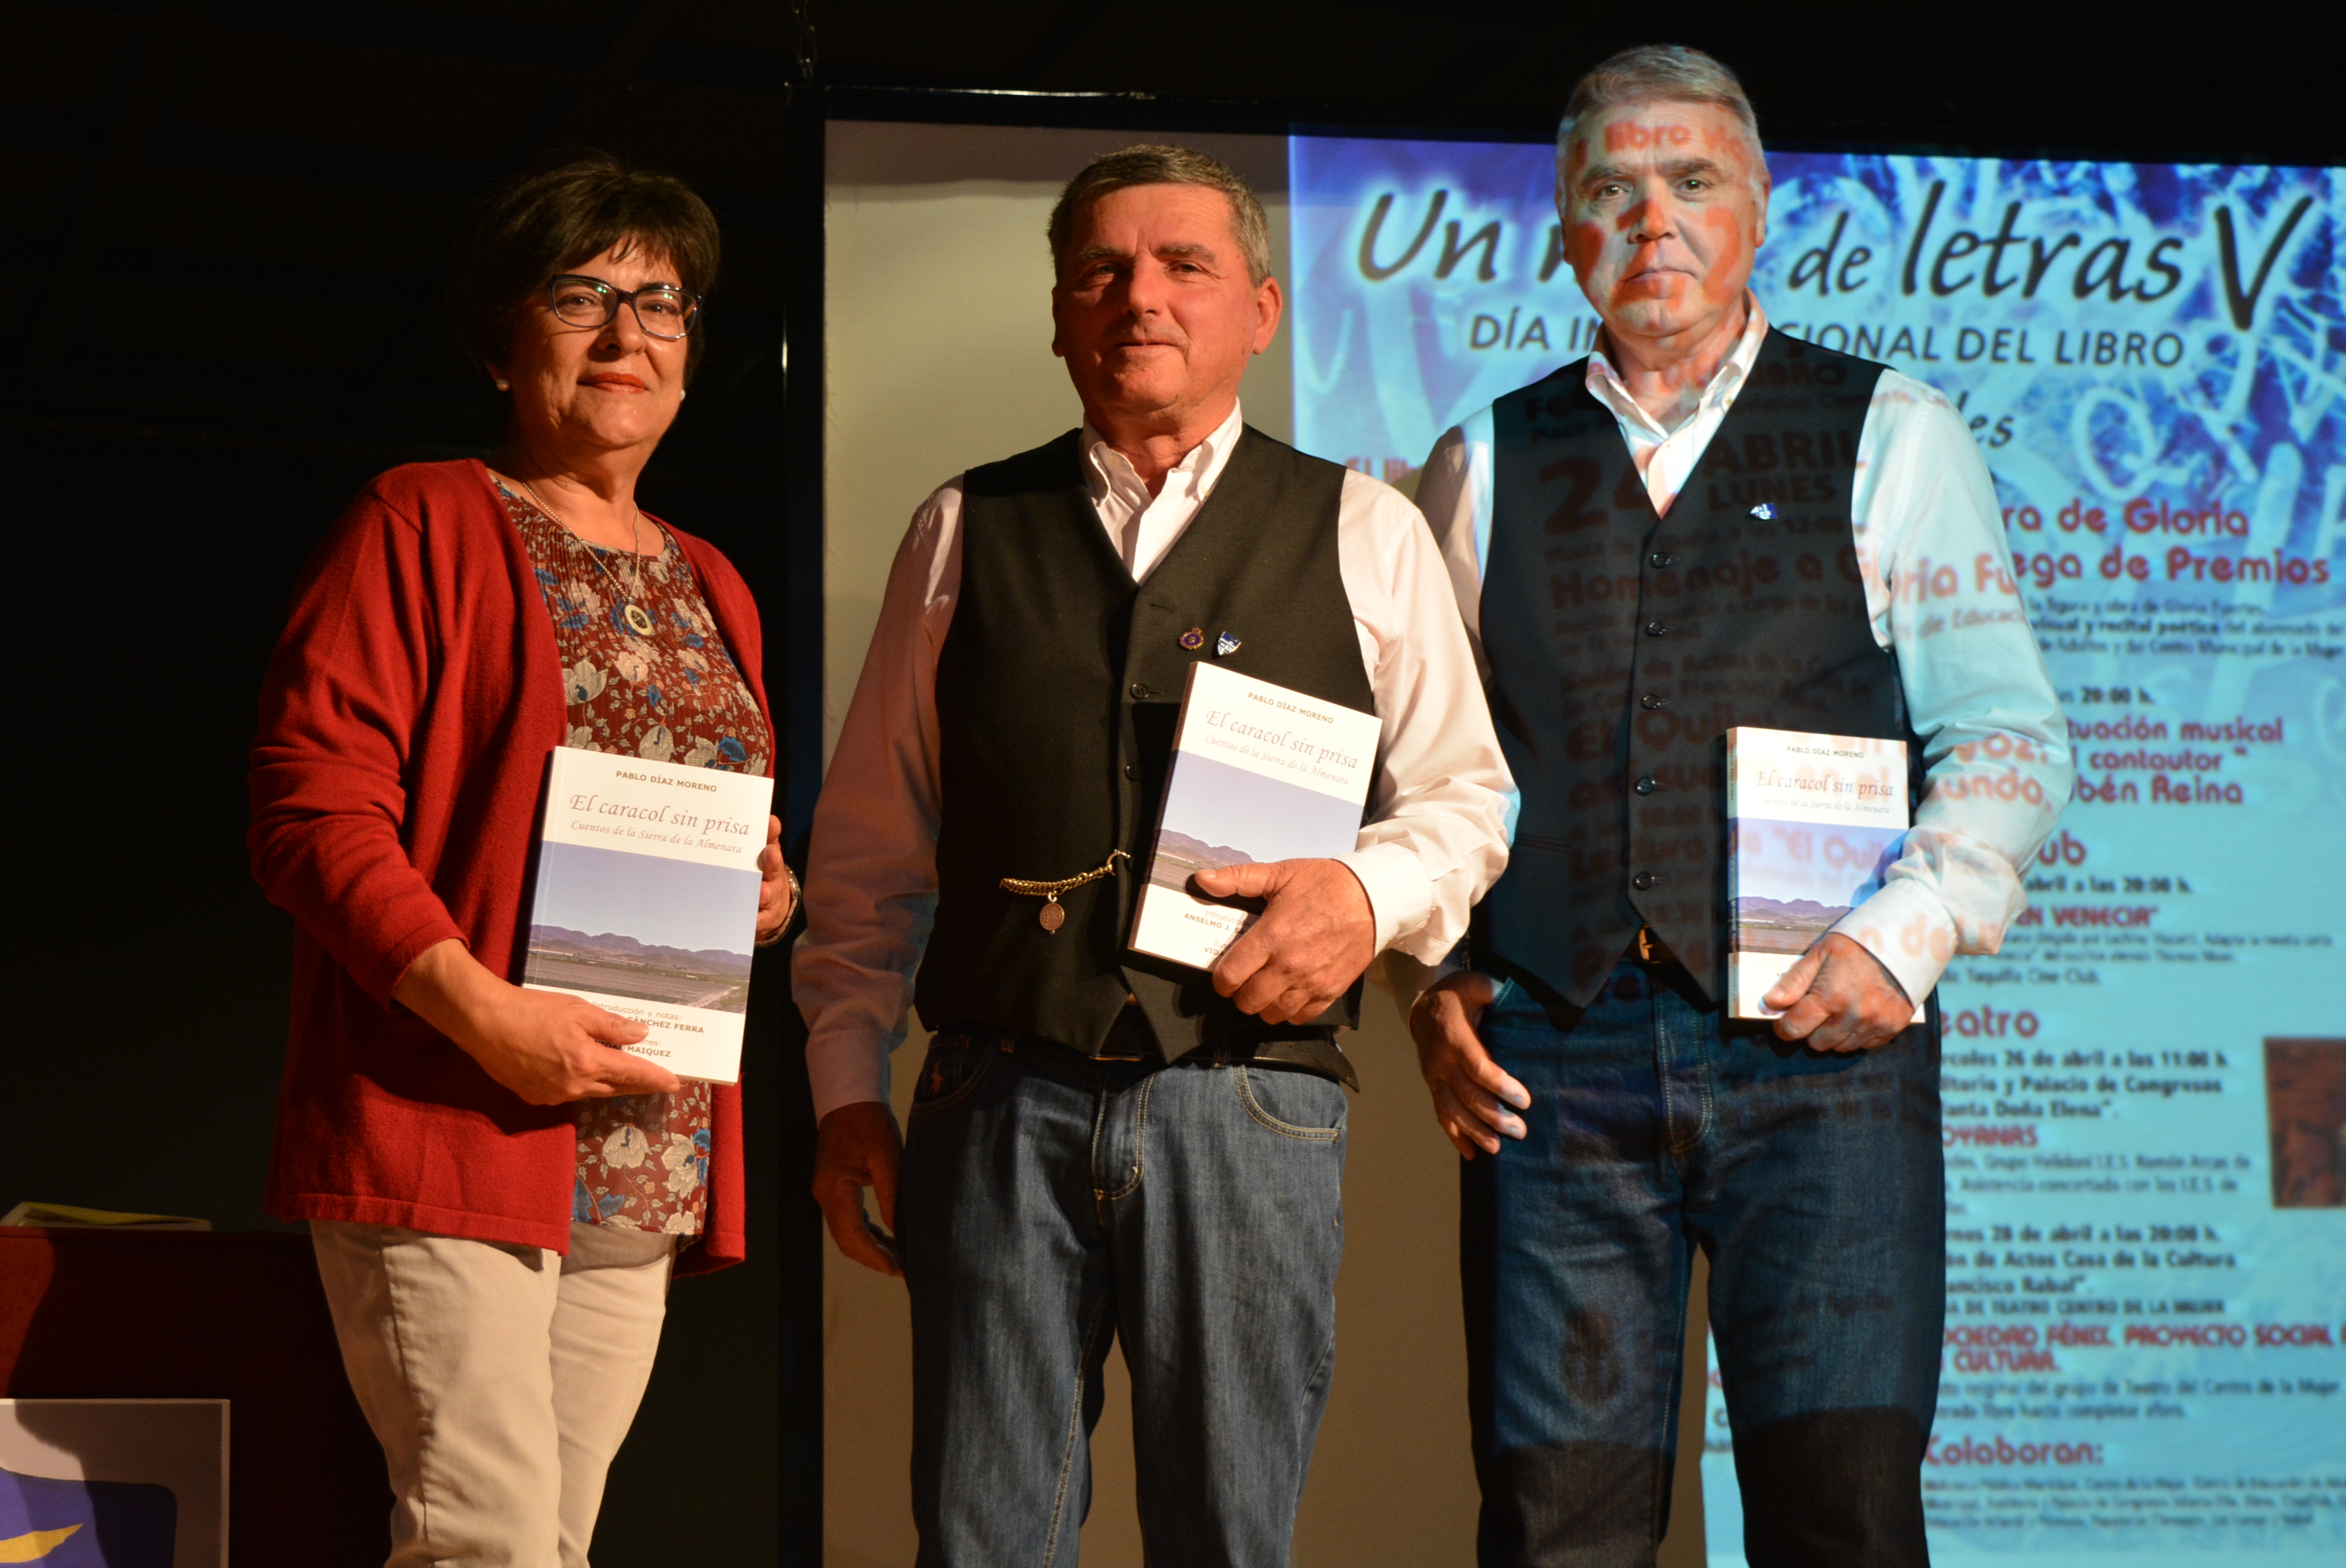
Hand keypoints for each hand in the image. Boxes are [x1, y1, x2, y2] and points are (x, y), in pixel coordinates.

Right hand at [391, 939, 682, 1103]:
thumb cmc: (531, 1009)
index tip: (674, 1083)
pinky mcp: (533, 1098)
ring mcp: (552, 1096)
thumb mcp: (577, 1010)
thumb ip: (612, 1026)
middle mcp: (573, 1086)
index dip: (655, 1079)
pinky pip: (568, 1094)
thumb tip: (641, 1036)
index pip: (632, 1074)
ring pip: (592, 1093)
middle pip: (615, 1088)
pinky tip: (583, 1072)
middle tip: (654, 1078)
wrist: (481, 1021)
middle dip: (636, 1083)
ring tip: (623, 1073)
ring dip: (609, 1084)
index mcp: (587, 1062)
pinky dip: (581, 1084)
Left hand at [755, 814, 795, 945]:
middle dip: (772, 862)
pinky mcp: (764, 920)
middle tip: (770, 853)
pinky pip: (759, 922)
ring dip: (765, 894)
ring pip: (768, 897)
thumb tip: (767, 818)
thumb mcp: (764, 858)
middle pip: (773, 870)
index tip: (771, 823)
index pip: (772, 843)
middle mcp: (773, 880)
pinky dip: (756, 921)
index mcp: (770, 861)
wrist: (773, 910)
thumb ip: (763, 839)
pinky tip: (750, 920)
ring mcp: (770, 901)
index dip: (772, 834)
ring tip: (762, 891)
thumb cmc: (762, 877)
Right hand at [813, 1101, 903, 1276]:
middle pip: (847, 1240)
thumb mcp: (886, 1157)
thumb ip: (892, 1195)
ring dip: (873, 1245)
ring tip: (902, 1256)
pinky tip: (890, 1236)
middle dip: (874, 1257)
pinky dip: (870, 1231)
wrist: (850, 1097)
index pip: (851, 1237)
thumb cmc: (869, 1123)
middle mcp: (827, 1196)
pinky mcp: (839, 1186)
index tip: (897, 1270)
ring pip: (849, 1231)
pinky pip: (852, 1218)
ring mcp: (830, 1192)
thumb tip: (902, 1230)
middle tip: (904, 1269)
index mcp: (834, 1191)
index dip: (873, 1257)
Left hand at [1192, 857, 1376, 1024]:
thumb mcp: (1280, 873)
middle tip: (1244, 981)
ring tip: (1264, 989)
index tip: (1224, 974)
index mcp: (1272, 936)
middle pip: (1248, 1001)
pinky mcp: (1331, 991)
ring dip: (1263, 1005)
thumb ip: (1238, 878)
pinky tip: (1288, 995)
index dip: (1221, 979)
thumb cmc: (1327, 884)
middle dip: (1239, 994)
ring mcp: (1311, 982)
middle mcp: (1289, 964)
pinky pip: (1301, 1017)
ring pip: (1272, 1014)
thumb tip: (1202, 880)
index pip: (1230, 975)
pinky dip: (1290, 1012)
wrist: (1374, 897)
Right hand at [1409, 971, 1530, 1157]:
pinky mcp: (1433, 1087)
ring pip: (1452, 1110)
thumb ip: (1494, 993)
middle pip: (1466, 1095)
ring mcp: (1434, 1077)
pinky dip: (1454, 1136)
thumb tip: (1517, 1001)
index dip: (1500, 1085)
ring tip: (1498, 1148)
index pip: (1477, 1067)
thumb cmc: (1457, 995)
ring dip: (1475, 1132)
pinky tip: (1471, 1155)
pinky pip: (1441, 1114)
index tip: (1524, 1100)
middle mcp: (1440, 1061)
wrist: (1423, 1005)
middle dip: (1493, 1116)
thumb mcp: (1475, 985)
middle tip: (1520, 1130)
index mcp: (1454, 1037)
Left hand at [1763, 932, 1914, 1053]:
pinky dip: (1857, 1034)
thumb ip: (1794, 980)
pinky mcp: (1893, 1028)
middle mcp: (1852, 1016)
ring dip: (1834, 1034)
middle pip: (1817, 1043)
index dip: (1784, 1026)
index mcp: (1830, 996)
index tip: (1785, 1019)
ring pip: (1841, 1047)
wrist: (1908, 940)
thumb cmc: (1858, 942)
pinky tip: (1859, 1013)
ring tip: (1840, 1009)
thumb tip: (1769, 1003)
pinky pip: (1865, 1045)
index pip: (1795, 1028)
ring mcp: (1875, 1024)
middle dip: (1811, 1029)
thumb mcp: (1821, 952)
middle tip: (1818, 1009)